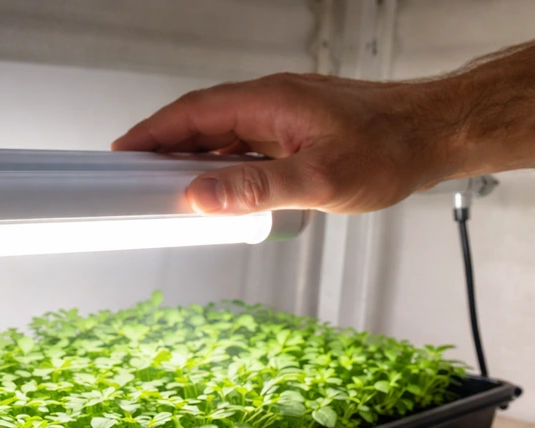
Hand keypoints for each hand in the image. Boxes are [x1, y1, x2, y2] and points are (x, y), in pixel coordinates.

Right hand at [113, 43, 534, 214]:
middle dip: (161, 147)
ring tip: (165, 187)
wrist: (436, 134)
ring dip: (190, 156)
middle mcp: (269, 102)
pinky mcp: (294, 130)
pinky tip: (217, 185)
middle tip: (133, 177)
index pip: (191, 114)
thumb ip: (257, 188)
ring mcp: (281, 115)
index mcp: (267, 102)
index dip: (150, 134)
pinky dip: (219, 161)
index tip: (120, 155)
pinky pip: (242, 142)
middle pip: (198, 120)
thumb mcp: (320, 179)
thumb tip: (200, 196)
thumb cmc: (389, 150)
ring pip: (220, 132)